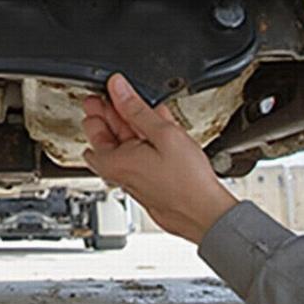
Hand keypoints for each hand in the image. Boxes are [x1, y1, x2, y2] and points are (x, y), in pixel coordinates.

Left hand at [83, 74, 236, 243]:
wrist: (209, 215)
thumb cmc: (187, 183)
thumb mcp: (162, 133)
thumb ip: (136, 108)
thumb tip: (117, 88)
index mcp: (112, 162)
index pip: (93, 126)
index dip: (97, 106)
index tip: (103, 93)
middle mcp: (119, 173)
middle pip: (107, 136)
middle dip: (113, 113)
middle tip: (119, 96)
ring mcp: (135, 179)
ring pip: (127, 145)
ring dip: (134, 125)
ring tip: (145, 109)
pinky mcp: (149, 184)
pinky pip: (142, 156)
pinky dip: (147, 141)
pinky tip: (162, 129)